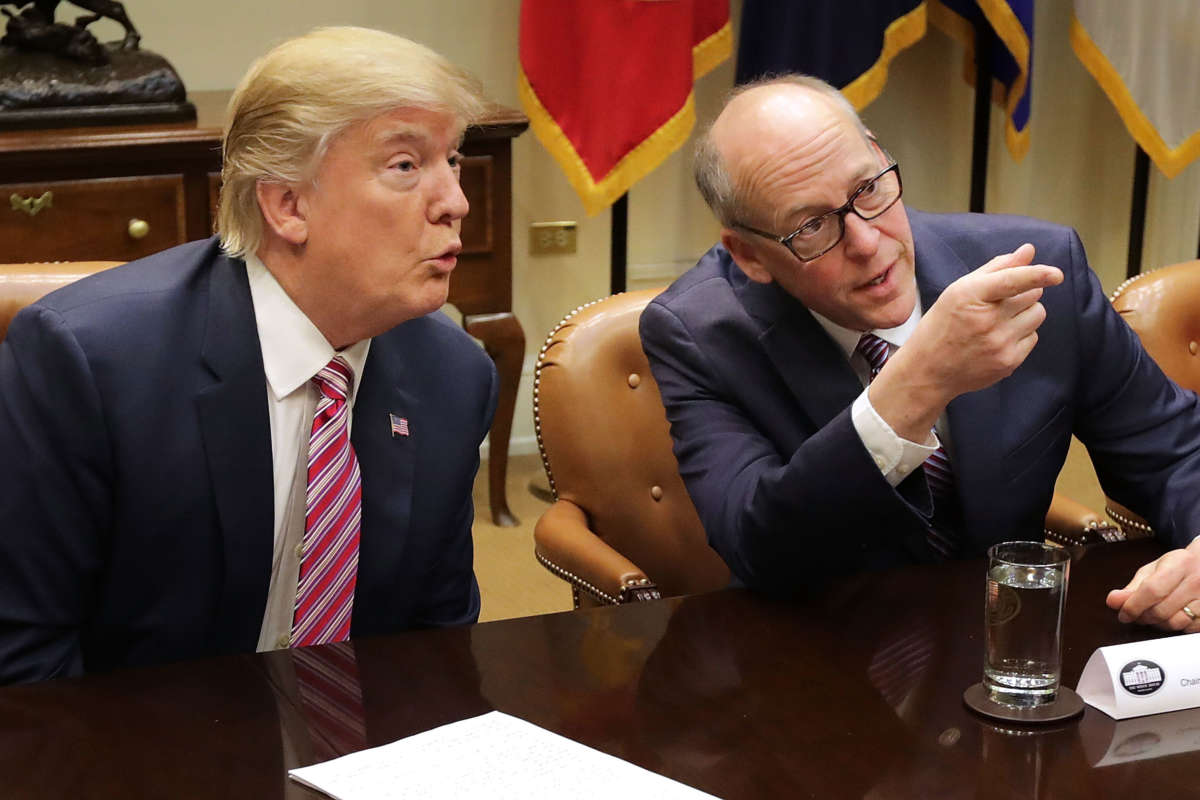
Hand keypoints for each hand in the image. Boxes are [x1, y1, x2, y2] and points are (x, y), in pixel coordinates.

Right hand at [871, 244, 1063, 441]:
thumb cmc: (942, 325)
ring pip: (1037, 314)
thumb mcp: (959, 291)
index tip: (1056, 274)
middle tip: (1001, 303)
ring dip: (1026, 313)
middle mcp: (986, 320)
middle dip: (1023, 293)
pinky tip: (999, 339)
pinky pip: (1033, 337)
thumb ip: (996, 268)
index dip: (1037, 275)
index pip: (1012, 281)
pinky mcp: (1008, 362)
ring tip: (1001, 321)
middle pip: (1032, 295)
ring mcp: (999, 343)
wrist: (928, 371)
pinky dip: (1022, 334)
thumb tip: (1029, 251)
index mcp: (970, 296)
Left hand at [1106, 536, 1199, 632]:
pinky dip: (1176, 627)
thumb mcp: (1154, 569)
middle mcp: (1197, 581)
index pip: (1152, 590)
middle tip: (1136, 614)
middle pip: (1162, 610)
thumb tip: (1113, 601)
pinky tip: (1172, 617)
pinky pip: (1189, 629)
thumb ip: (1133, 586)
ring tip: (1152, 615)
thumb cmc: (1179, 566)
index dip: (1133, 606)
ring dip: (1158, 624)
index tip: (1123, 614)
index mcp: (1180, 565)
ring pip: (1175, 623)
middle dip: (1142, 617)